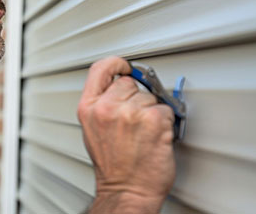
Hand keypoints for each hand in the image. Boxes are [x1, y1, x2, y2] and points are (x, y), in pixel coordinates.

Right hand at [78, 56, 175, 213]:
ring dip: (152, 112)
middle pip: (130, 83)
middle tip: (134, 122)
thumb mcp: (93, 130)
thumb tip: (121, 84)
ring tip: (143, 133)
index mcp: (89, 108)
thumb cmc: (114, 167)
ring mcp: (130, 113)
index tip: (126, 67)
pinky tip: (155, 137)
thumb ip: (102, 104)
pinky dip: (166, 122)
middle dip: (136, 98)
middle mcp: (107, 108)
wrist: (127, 191)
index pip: (101, 69)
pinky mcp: (154, 120)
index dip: (116, 64)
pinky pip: (166, 108)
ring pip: (150, 96)